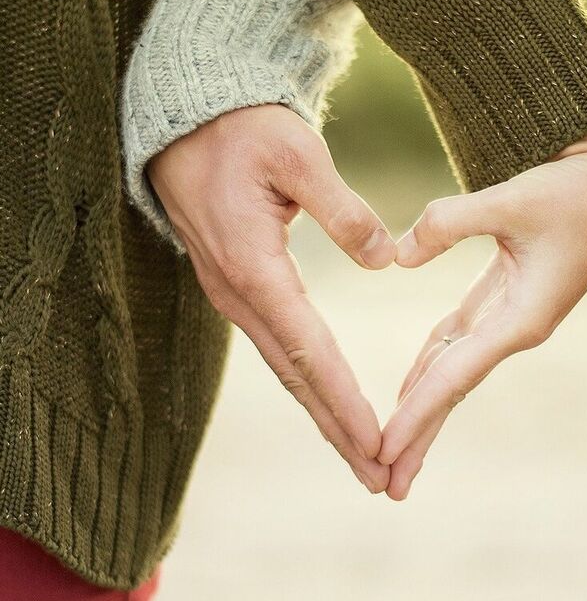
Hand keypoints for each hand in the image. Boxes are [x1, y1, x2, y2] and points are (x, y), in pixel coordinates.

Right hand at [147, 104, 395, 491]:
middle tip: (378, 478)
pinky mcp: (240, 289)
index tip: (378, 442)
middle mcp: (240, 295)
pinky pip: (279, 348)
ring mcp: (235, 296)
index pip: (309, 350)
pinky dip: (308, 384)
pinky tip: (329, 404)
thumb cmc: (243, 131)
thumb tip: (385, 260)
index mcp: (254, 267)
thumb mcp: (297, 155)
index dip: (345, 400)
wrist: (188, 122)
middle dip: (338, 431)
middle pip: (296, 378)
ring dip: (324, 415)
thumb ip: (342, 209)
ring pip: (287, 370)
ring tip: (362, 457)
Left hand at [380, 115, 586, 499]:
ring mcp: (509, 317)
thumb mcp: (513, 200)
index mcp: (522, 319)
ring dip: (422, 408)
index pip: (455, 377)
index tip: (382, 452)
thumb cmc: (576, 189)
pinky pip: (458, 341)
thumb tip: (396, 258)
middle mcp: (514, 329)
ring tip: (392, 448)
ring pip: (453, 370)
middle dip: (419, 436)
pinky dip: (431, 364)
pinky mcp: (504, 298)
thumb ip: (449, 223)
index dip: (416, 415)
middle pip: (453, 391)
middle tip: (384, 484)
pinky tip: (410, 385)